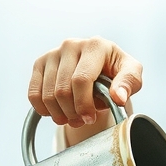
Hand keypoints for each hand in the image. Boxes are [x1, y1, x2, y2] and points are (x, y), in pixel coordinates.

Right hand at [28, 37, 142, 126]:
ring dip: (59, 115)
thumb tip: (118, 97)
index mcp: (95, 45)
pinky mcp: (40, 63)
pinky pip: (33, 94)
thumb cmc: (116, 72)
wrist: (99, 66)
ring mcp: (53, 53)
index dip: (84, 104)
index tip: (90, 118)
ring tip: (72, 118)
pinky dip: (44, 110)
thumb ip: (129, 84)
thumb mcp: (132, 75)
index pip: (81, 80)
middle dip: (72, 113)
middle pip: (62, 90)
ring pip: (48, 95)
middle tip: (82, 121)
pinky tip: (58, 112)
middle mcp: (71, 45)